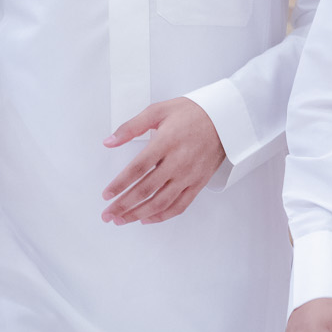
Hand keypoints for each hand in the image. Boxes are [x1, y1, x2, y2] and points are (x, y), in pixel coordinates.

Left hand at [100, 98, 225, 224]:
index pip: (138, 168)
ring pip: (161, 202)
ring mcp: (189, 175)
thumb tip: (109, 142)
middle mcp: (178, 162)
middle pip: (146, 190)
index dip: (120, 184)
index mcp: (166, 142)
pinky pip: (180, 205)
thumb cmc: (192, 113)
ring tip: (121, 220)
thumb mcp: (158, 110)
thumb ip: (131, 127)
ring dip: (139, 214)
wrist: (225, 119)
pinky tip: (147, 219)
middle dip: (124, 205)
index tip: (106, 194)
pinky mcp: (199, 183)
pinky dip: (162, 215)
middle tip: (107, 214)